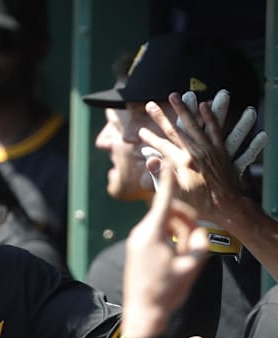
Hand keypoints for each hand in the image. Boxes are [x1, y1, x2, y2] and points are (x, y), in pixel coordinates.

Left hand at [122, 165, 209, 337]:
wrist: (142, 311)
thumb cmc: (165, 290)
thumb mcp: (191, 267)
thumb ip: (200, 243)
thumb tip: (200, 231)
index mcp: (152, 233)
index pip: (163, 201)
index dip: (167, 182)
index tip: (164, 162)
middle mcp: (140, 232)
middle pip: (168, 214)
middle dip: (185, 222)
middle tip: (195, 243)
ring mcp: (136, 239)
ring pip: (163, 225)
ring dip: (178, 234)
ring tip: (183, 258)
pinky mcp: (136, 247)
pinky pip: (156, 234)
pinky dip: (169, 240)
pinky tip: (174, 259)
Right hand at [138, 92, 242, 224]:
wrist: (229, 207)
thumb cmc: (201, 205)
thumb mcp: (177, 194)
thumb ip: (162, 176)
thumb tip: (149, 160)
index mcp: (182, 164)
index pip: (161, 146)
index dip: (149, 138)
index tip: (141, 131)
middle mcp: (194, 153)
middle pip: (174, 131)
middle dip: (161, 117)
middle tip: (150, 105)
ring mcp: (209, 150)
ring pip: (194, 125)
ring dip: (183, 109)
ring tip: (176, 96)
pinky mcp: (221, 150)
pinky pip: (215, 130)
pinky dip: (209, 117)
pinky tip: (204, 105)